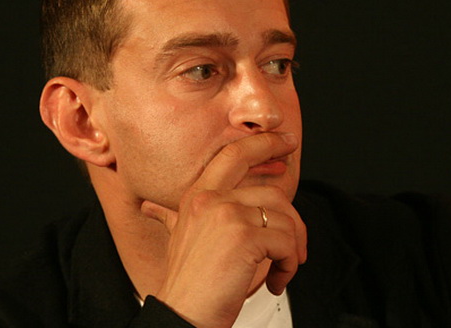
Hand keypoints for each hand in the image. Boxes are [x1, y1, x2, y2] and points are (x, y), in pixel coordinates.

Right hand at [141, 132, 306, 327]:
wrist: (182, 316)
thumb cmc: (188, 284)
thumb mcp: (180, 239)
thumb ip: (176, 216)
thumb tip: (153, 207)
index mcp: (196, 196)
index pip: (234, 155)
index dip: (264, 143)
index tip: (286, 141)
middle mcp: (210, 199)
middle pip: (273, 193)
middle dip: (296, 223)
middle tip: (297, 247)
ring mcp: (227, 214)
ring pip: (285, 220)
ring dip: (291, 252)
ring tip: (279, 272)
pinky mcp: (245, 236)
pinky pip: (287, 242)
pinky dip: (289, 265)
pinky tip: (275, 280)